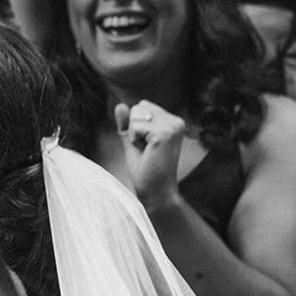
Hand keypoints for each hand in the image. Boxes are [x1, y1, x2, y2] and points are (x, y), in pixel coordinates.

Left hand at [115, 99, 185, 213]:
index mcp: (173, 121)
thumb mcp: (133, 140)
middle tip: (146, 148)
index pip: (142, 105)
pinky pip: (135, 126)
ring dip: (134, 134)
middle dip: (134, 128)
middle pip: (138, 107)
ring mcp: (172, 127)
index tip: (146, 144)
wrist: (156, 191)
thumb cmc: (146, 168)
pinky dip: (134, 139)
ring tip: (147, 150)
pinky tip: (147, 152)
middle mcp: (176, 121)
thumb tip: (119, 104)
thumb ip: (127, 122)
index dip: (136, 125)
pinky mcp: (164, 134)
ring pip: (136, 114)